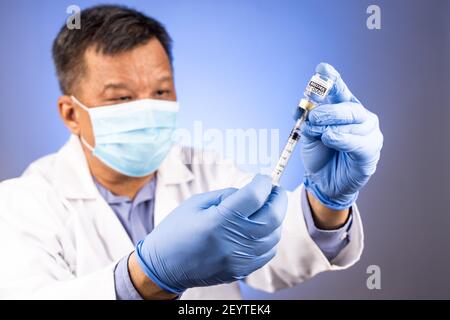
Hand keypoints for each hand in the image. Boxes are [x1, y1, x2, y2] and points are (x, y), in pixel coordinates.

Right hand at [135, 174, 287, 293]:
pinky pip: (268, 252)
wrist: (164, 267)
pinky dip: (270, 236)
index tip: (263, 178)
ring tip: (266, 208)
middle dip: (279, 198)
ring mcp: (240, 259)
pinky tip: (260, 228)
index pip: (255, 196)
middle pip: (273, 216)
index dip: (263, 182)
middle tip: (274, 189)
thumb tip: (251, 191)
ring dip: (275, 218)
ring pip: (274, 235)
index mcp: (219, 220)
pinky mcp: (241, 270)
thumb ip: (226, 195)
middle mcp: (233, 241)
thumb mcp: (196, 203)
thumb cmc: (176, 230)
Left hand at [299, 63, 382, 209]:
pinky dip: (344, 139)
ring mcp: (368, 135)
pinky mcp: (370, 153)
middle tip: (313, 116)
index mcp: (344, 110)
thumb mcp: (308, 135)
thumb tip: (304, 108)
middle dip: (330, 110)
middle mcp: (360, 119)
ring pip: (355, 124)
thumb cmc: (319, 155)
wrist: (323, 182)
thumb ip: (308, 120)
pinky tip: (331, 138)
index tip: (322, 68)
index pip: (340, 92)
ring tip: (319, 133)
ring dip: (333, 126)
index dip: (332, 80)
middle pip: (349, 107)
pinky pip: (359, 143)